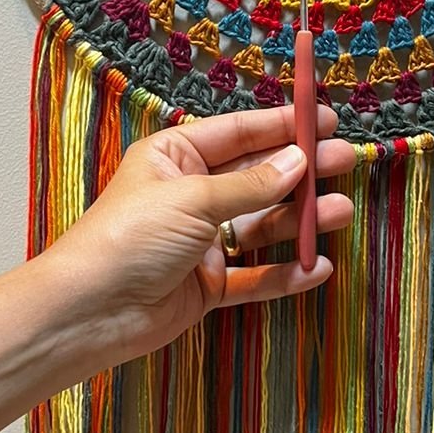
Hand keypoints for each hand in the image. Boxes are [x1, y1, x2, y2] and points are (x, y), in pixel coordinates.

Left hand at [31, 104, 356, 372]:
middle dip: (301, 170)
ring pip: (261, 226)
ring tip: (339, 212)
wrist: (88, 312)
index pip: (238, 133)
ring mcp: (201, 241)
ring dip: (299, 220)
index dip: (281, 125)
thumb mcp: (192, 199)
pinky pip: (256, 276)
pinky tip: (315, 268)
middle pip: (256, 177)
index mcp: (176, 157)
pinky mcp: (207, 285)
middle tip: (345, 161)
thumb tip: (297, 162)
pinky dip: (285, 273)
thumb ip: (250, 185)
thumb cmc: (127, 239)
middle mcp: (190, 195)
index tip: (323, 120)